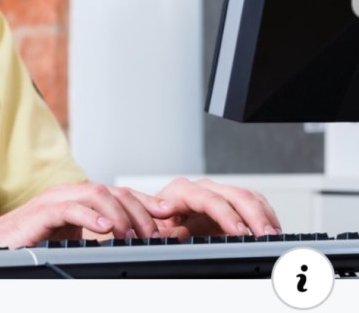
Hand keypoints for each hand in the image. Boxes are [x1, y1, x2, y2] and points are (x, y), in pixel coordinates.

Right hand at [0, 182, 173, 248]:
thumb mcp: (70, 237)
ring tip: (132, 234)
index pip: (120, 194)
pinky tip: (105, 230)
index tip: (168, 216)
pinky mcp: (42, 212)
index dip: (146, 203)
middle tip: (155, 232)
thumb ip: (95, 232)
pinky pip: (71, 209)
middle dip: (140, 210)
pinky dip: (91, 217)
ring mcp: (56, 199)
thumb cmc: (30, 241)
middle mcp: (70, 193)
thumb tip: (127, 240)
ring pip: (97, 195)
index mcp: (79, 197)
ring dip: (120, 214)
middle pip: (115, 191)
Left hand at [152, 177, 281, 238]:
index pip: (208, 199)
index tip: (239, 230)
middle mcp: (201, 189)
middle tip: (265, 236)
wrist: (156, 223)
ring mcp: (217, 195)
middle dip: (253, 215)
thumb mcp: (153, 230)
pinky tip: (272, 230)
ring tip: (273, 236)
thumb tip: (181, 232)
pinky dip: (265, 216)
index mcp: (180, 192)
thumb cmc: (154, 225)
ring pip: (247, 197)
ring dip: (264, 215)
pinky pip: (253, 204)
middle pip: (234, 195)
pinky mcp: (229, 205)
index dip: (226, 214)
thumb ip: (167, 232)